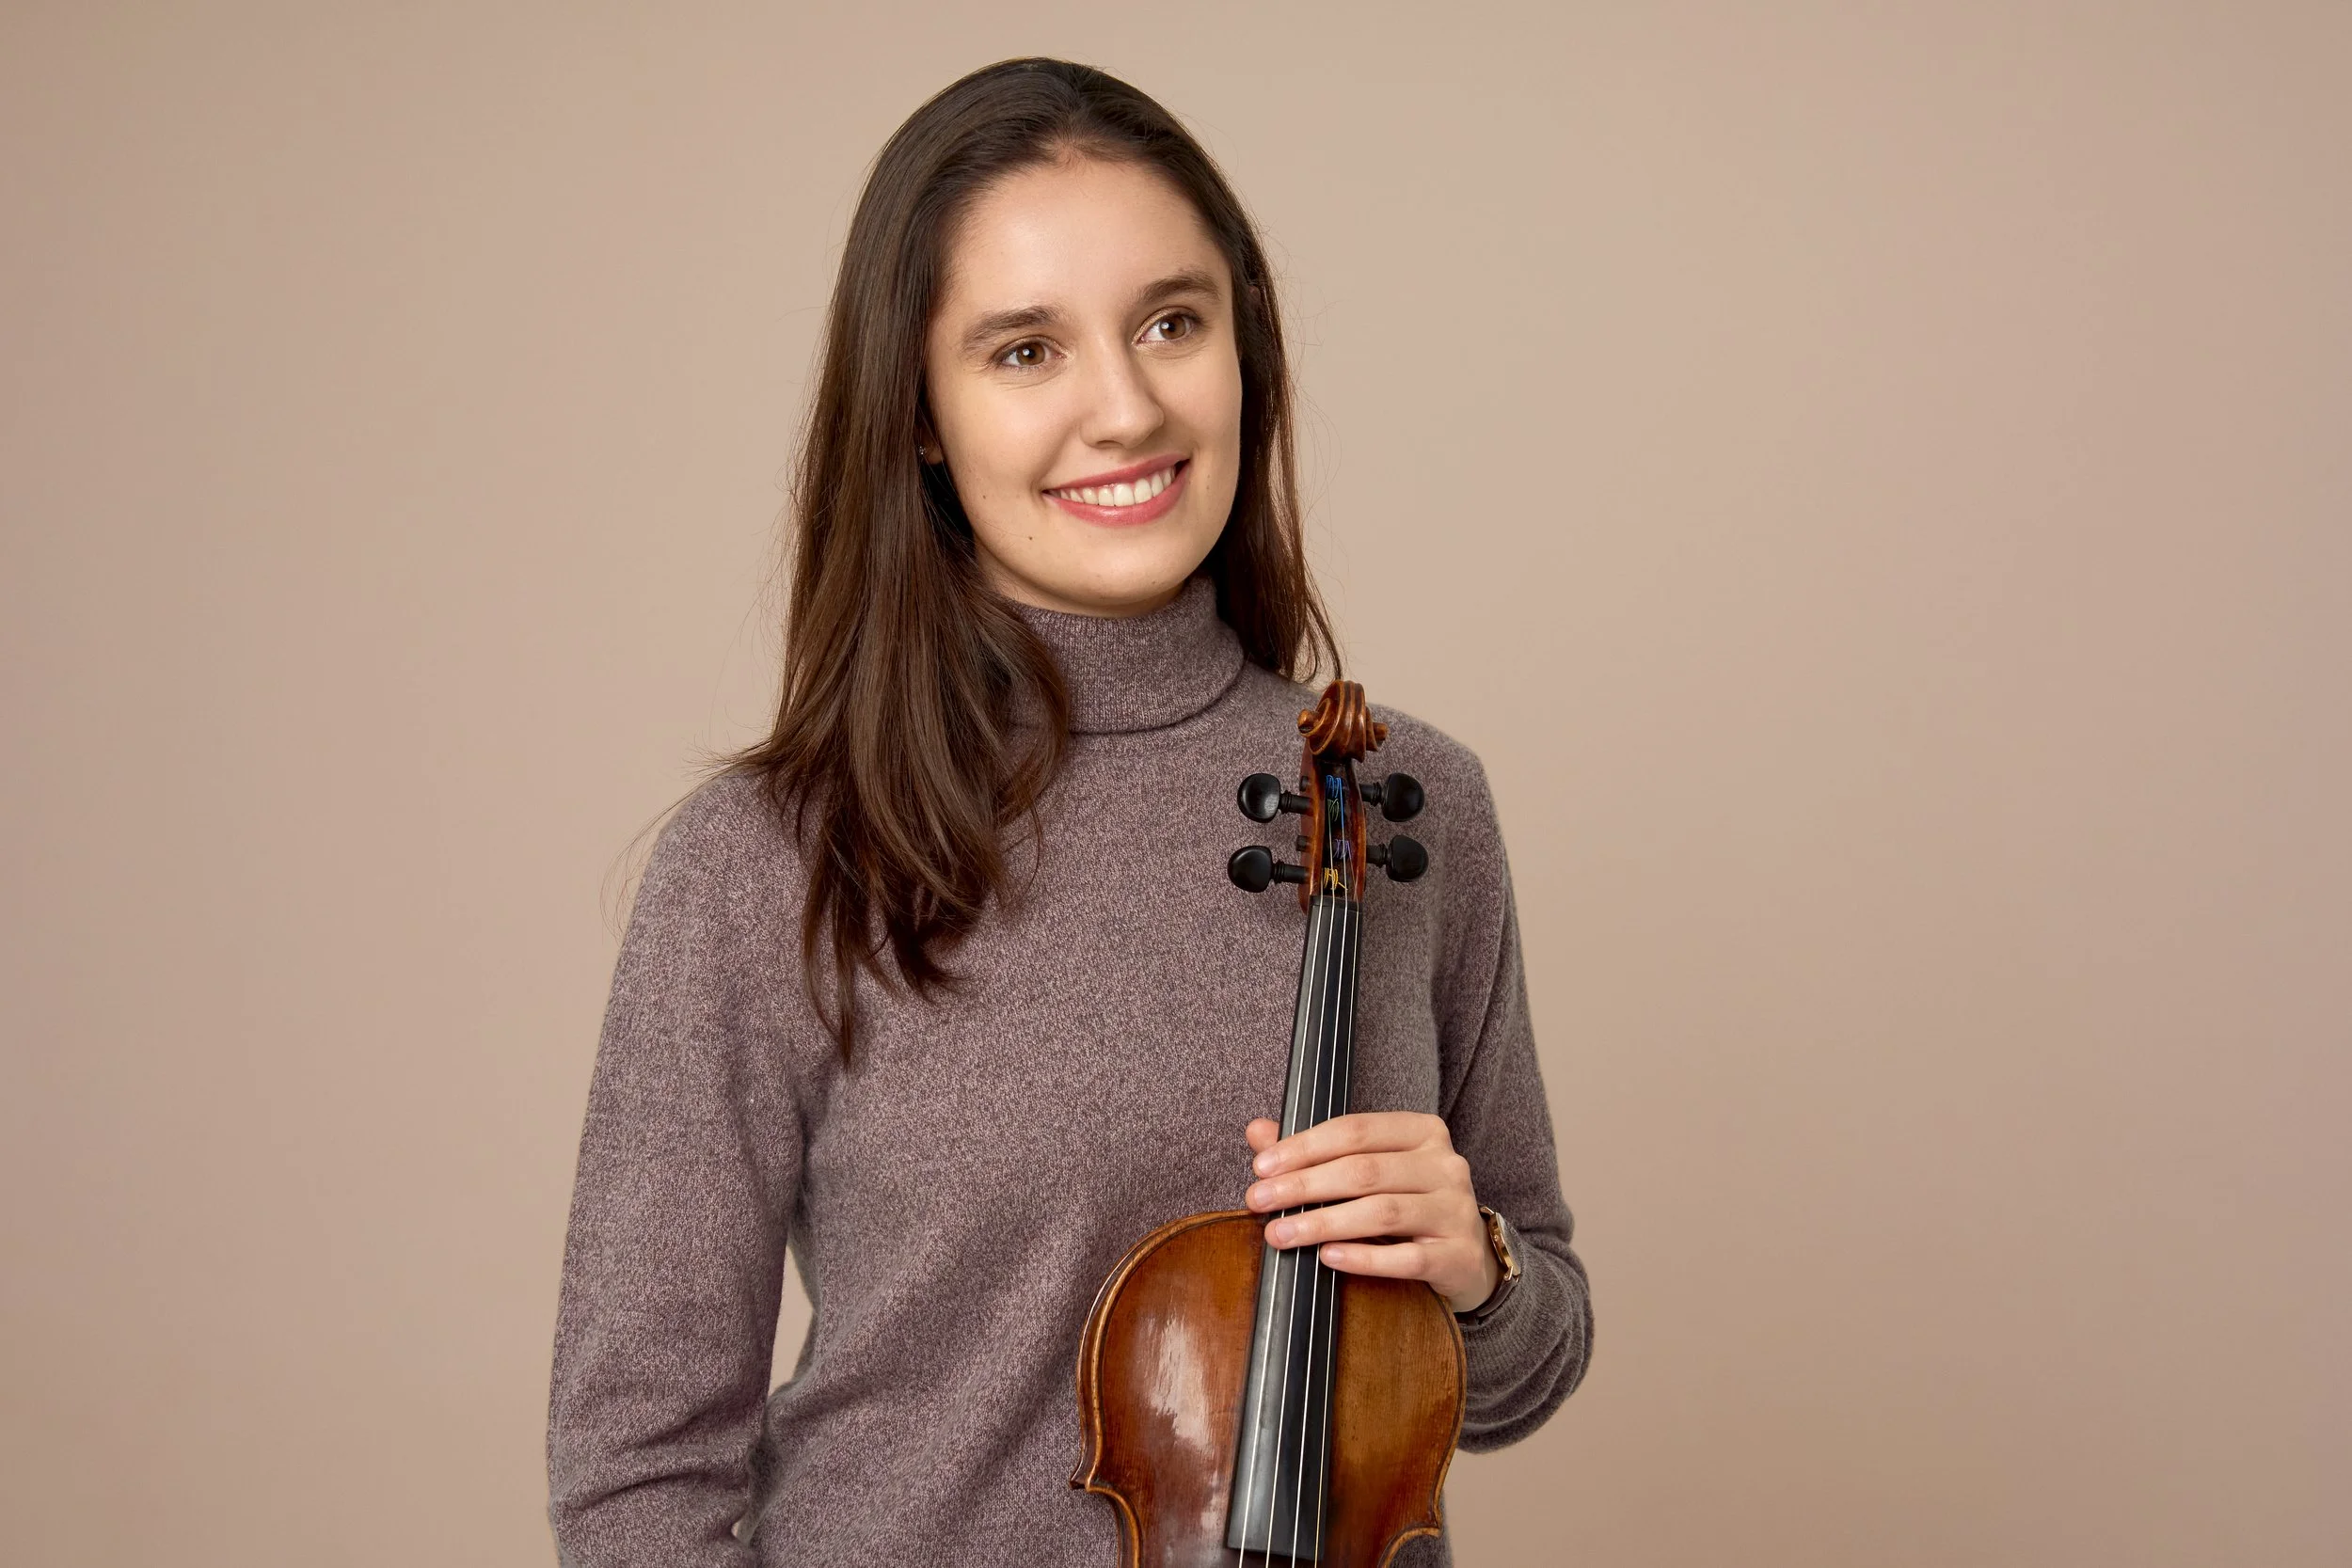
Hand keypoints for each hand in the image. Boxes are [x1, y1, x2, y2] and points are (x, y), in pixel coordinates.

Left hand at [1243, 1111, 1501, 1314]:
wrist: (1467, 1258)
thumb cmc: (1407, 1205)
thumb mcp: (1368, 1171)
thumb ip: (1314, 1151)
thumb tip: (1257, 1131)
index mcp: (1422, 1132)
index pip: (1355, 1130)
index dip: (1304, 1147)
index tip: (1260, 1167)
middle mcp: (1445, 1165)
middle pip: (1364, 1170)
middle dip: (1303, 1186)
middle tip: (1258, 1201)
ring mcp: (1456, 1210)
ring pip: (1382, 1212)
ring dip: (1323, 1223)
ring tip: (1280, 1234)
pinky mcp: (1458, 1255)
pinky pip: (1406, 1257)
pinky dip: (1363, 1258)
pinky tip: (1328, 1258)